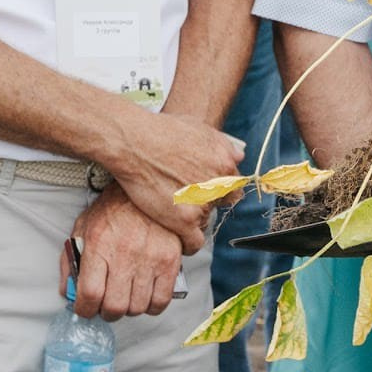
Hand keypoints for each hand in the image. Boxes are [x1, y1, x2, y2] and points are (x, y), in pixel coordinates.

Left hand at [59, 186, 183, 319]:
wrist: (147, 188)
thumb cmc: (112, 210)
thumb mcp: (83, 227)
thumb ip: (71, 260)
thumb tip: (67, 291)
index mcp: (98, 245)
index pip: (90, 294)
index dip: (85, 310)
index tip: (85, 309)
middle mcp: (124, 253)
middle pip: (114, 306)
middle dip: (106, 313)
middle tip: (106, 306)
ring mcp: (149, 259)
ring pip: (137, 307)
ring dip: (128, 309)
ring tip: (126, 297)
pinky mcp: (170, 261)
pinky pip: (161, 301)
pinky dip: (151, 306)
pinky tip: (145, 296)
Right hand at [98, 109, 243, 251]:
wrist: (133, 142)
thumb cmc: (161, 131)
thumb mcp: (200, 128)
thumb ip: (223, 145)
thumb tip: (239, 157)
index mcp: (225, 164)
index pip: (232, 188)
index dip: (216, 189)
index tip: (203, 190)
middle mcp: (218, 185)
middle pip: (218, 205)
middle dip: (204, 202)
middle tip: (184, 195)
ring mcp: (202, 204)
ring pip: (203, 221)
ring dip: (190, 217)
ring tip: (170, 206)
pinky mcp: (184, 220)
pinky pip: (194, 243)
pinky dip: (186, 243)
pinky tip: (177, 236)